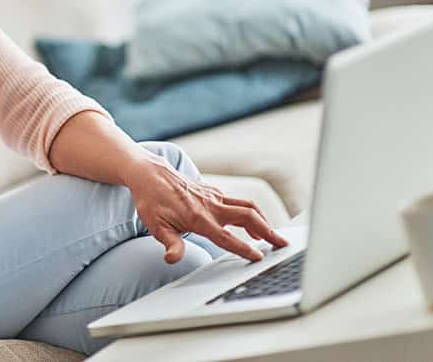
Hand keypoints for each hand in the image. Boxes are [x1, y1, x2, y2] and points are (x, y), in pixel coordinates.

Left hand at [124, 152, 288, 262]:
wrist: (149, 174)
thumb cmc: (151, 201)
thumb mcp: (155, 226)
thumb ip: (169, 243)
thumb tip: (172, 259)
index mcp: (198, 217)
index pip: (226, 236)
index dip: (243, 248)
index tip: (259, 258)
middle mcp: (211, 205)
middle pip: (248, 216)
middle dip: (268, 231)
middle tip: (282, 245)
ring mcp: (214, 196)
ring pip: (247, 206)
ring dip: (264, 220)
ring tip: (274, 237)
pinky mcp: (215, 192)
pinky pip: (239, 202)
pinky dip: (252, 213)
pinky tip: (254, 224)